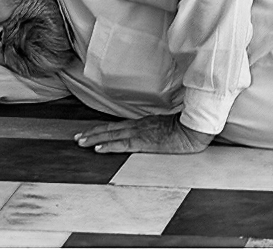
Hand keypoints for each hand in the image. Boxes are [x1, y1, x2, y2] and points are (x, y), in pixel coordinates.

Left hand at [75, 113, 215, 154]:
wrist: (196, 129)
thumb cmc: (187, 129)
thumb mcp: (168, 129)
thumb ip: (158, 130)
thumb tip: (153, 134)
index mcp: (144, 123)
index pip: (118, 126)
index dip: (102, 129)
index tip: (87, 132)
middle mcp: (139, 126)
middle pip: (111, 129)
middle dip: (92, 133)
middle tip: (76, 138)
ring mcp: (141, 133)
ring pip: (113, 135)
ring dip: (95, 138)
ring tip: (80, 142)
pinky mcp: (145, 142)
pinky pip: (123, 144)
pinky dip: (109, 145)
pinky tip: (97, 148)